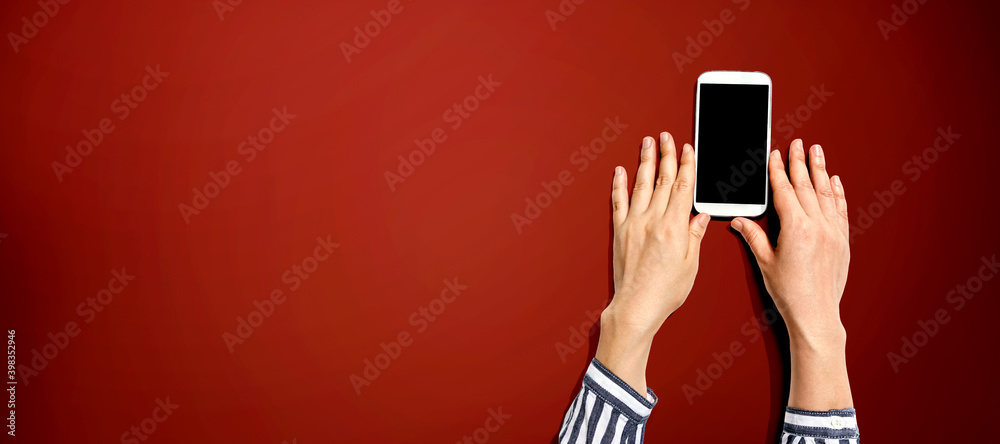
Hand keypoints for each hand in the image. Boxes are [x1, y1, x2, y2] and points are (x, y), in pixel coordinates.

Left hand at [595, 132, 710, 392]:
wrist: (636, 305)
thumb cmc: (665, 291)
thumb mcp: (691, 264)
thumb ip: (695, 236)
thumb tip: (700, 216)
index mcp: (675, 227)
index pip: (683, 187)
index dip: (686, 165)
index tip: (687, 149)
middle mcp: (653, 220)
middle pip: (663, 180)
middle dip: (666, 154)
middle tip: (666, 136)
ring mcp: (634, 223)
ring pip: (641, 184)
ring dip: (645, 162)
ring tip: (647, 143)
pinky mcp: (619, 231)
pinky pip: (618, 201)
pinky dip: (619, 184)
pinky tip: (620, 171)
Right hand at [731, 139, 852, 409]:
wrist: (816, 313)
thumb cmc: (789, 292)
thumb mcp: (764, 262)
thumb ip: (753, 236)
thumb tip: (738, 220)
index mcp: (795, 228)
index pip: (784, 191)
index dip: (778, 171)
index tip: (775, 155)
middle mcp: (817, 226)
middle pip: (806, 186)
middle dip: (799, 162)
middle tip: (797, 144)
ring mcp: (833, 232)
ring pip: (825, 193)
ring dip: (820, 170)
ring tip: (816, 152)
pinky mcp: (842, 240)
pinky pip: (840, 209)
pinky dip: (837, 193)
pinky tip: (834, 181)